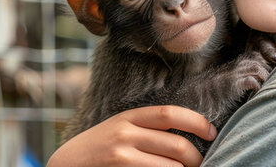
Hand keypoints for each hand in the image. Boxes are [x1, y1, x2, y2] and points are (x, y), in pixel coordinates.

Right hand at [47, 105, 215, 166]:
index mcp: (128, 118)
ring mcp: (121, 156)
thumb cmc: (98, 150)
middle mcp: (125, 134)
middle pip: (176, 145)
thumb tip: (186, 134)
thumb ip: (146, 128)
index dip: (196, 122)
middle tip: (201, 163)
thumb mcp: (118, 129)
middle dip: (196, 157)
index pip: (169, 114)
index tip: (211, 132)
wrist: (64, 166)